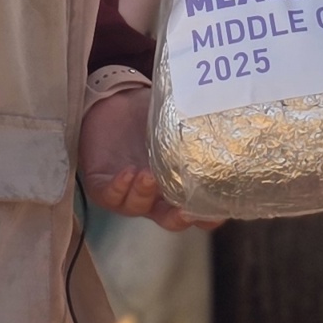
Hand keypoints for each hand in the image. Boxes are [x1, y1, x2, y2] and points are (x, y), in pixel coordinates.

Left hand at [81, 87, 215, 230]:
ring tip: (150, 175)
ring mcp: (128, 193)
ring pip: (138, 206)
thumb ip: (193, 123)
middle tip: (187, 210)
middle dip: (179, 218)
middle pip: (170, 219)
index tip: (221, 210)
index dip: (210, 216)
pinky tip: (129, 172)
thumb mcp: (173, 121)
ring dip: (145, 194)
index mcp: (176, 185)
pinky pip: (109, 195)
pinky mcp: (101, 186)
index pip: (198, 210)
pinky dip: (120, 187)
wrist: (112, 104)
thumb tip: (218, 107)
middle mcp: (154, 196)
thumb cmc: (148, 115)